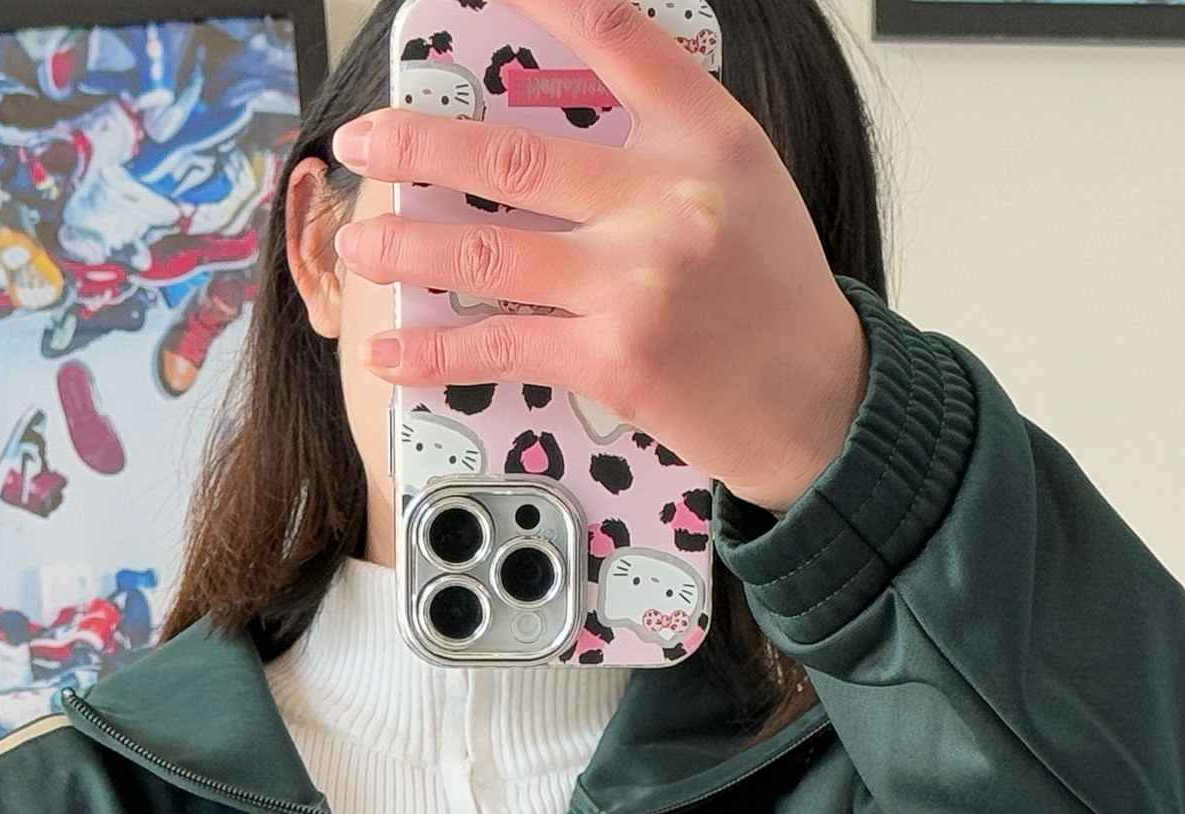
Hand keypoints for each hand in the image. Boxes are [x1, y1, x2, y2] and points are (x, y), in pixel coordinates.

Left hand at [327, 0, 868, 511]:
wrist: (821, 404)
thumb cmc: (774, 296)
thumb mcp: (740, 180)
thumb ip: (662, 139)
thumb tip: (559, 121)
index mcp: (704, 135)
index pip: (614, 37)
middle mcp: (668, 198)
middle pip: (512, 157)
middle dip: (419, 147)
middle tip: (368, 141)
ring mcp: (637, 281)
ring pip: (490, 253)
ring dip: (407, 249)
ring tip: (362, 245)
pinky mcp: (615, 359)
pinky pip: (503, 346)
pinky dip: (436, 353)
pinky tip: (394, 350)